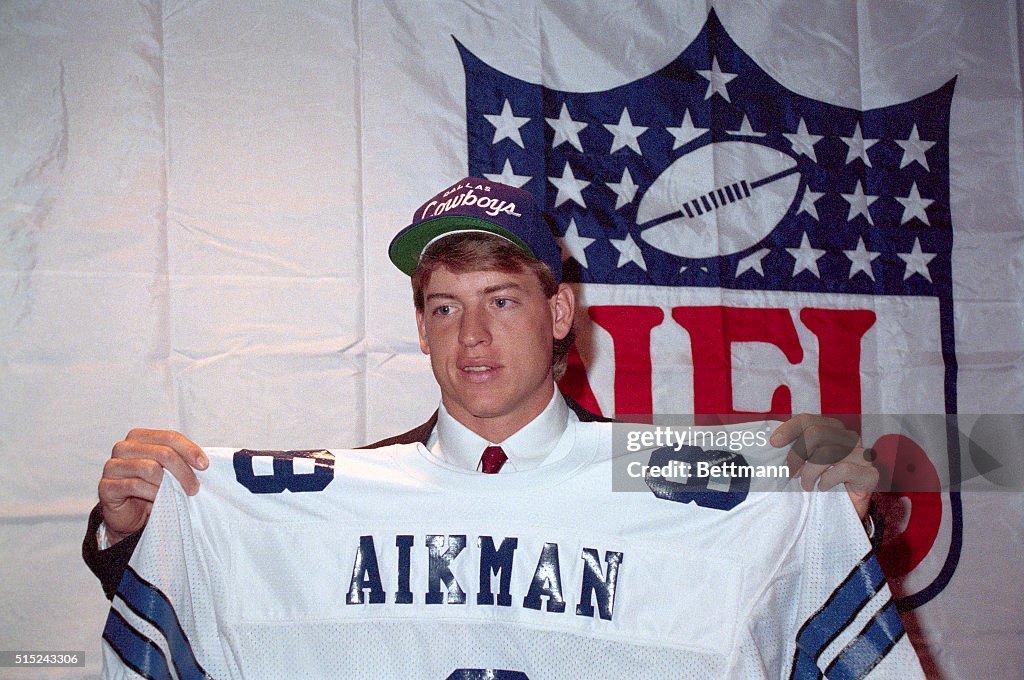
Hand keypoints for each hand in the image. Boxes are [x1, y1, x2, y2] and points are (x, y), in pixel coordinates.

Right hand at [98, 429, 206, 545]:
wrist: (131, 515)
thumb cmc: (153, 487)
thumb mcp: (169, 470)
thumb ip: (181, 460)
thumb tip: (204, 462)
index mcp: (139, 437)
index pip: (170, 437)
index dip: (190, 450)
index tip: (205, 466)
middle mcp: (123, 447)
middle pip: (163, 452)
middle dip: (184, 471)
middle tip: (194, 488)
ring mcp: (112, 466)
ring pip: (150, 468)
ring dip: (168, 484)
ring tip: (176, 495)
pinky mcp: (106, 486)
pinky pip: (134, 485)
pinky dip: (152, 493)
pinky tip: (158, 501)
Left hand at [770, 414, 878, 519]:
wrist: (842, 512)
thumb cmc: (819, 483)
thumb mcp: (803, 463)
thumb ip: (793, 449)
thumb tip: (771, 441)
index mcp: (831, 430)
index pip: (808, 420)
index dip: (789, 429)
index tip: (774, 443)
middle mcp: (848, 437)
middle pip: (815, 434)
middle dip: (797, 455)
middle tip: (790, 473)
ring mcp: (862, 454)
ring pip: (827, 452)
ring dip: (809, 472)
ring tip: (805, 485)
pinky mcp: (870, 473)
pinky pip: (843, 469)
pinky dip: (827, 479)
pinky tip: (822, 487)